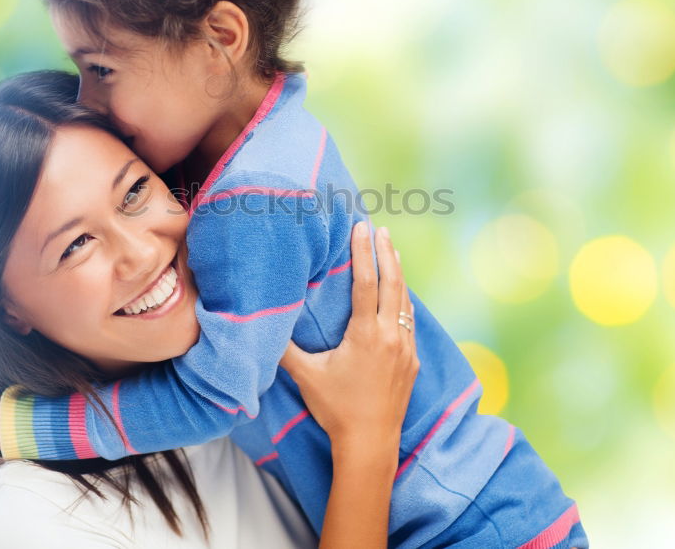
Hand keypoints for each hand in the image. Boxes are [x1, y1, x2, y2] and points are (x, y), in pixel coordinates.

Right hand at [279, 222, 418, 456]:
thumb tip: (262, 323)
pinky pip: (410, 321)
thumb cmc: (336, 409)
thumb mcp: (306, 376)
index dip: (363, 253)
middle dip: (386, 253)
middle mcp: (391, 337)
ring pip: (406, 301)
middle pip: (393, 284)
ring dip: (398, 274)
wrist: (370, 444)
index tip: (362, 229)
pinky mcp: (412, 362)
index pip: (366, 283)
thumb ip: (284, 348)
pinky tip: (400, 296)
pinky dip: (404, 300)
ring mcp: (406, 349)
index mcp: (367, 335)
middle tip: (381, 229)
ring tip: (392, 252)